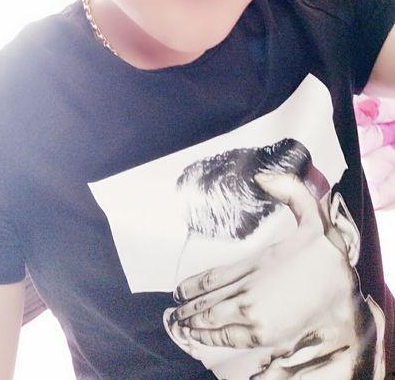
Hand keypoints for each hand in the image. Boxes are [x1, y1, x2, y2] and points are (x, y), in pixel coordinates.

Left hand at [169, 172, 351, 349]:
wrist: (342, 282)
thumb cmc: (324, 251)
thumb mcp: (308, 211)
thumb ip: (288, 189)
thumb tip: (262, 175)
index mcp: (253, 262)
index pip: (212, 276)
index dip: (191, 285)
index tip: (178, 291)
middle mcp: (247, 287)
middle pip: (207, 300)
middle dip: (187, 308)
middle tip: (172, 312)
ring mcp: (253, 311)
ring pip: (213, 318)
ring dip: (194, 323)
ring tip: (180, 325)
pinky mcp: (263, 332)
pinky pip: (228, 337)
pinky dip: (210, 337)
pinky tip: (198, 337)